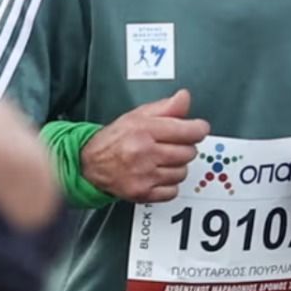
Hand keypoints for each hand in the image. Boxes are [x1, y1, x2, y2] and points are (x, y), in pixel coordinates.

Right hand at [80, 89, 209, 202]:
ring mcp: (144, 175)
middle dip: (185, 147)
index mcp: (145, 130)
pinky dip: (169, 184)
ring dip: (177, 167)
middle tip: (172, 145)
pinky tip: (158, 175)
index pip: (187, 131)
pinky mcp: (143, 193)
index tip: (199, 129)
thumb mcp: (138, 115)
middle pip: (188, 153)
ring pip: (182, 173)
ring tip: (162, 160)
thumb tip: (184, 97)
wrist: (91, 164)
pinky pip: (173, 191)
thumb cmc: (116, 139)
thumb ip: (166, 107)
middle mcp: (144, 152)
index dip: (198, 129)